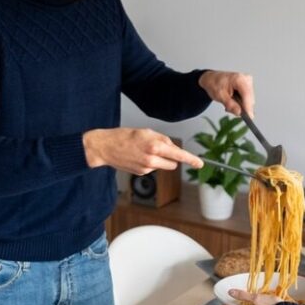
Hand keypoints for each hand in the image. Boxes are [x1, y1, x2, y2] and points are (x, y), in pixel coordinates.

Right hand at [82, 127, 203, 172]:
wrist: (105, 147)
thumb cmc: (123, 136)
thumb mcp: (146, 132)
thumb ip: (162, 139)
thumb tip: (173, 148)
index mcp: (155, 146)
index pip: (179, 155)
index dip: (191, 160)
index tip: (200, 163)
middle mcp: (152, 159)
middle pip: (173, 163)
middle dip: (172, 158)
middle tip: (161, 149)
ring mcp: (146, 168)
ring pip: (162, 166)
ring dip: (159, 160)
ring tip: (143, 150)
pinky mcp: (141, 173)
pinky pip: (152, 168)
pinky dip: (149, 163)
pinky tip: (137, 156)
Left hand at [199, 71, 254, 116]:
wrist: (212, 79)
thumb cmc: (214, 84)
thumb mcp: (220, 95)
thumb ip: (230, 104)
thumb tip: (239, 112)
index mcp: (239, 79)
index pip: (247, 95)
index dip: (248, 107)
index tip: (249, 117)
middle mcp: (246, 79)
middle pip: (249, 99)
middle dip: (241, 108)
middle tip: (228, 109)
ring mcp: (248, 83)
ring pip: (249, 101)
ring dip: (240, 106)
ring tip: (228, 104)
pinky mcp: (248, 87)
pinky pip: (247, 99)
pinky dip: (240, 103)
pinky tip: (232, 102)